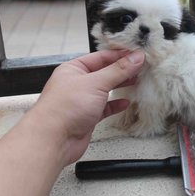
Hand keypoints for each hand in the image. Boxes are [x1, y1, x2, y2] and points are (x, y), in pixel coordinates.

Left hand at [30, 50, 144, 164]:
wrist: (53, 140)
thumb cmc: (63, 109)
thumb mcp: (95, 83)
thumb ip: (118, 70)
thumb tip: (135, 58)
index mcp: (74, 69)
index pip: (101, 56)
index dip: (120, 54)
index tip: (138, 54)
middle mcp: (78, 83)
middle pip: (105, 72)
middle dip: (123, 70)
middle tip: (141, 67)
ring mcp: (83, 100)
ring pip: (106, 89)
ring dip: (120, 85)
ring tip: (136, 81)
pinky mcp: (87, 116)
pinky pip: (105, 107)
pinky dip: (116, 104)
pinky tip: (125, 102)